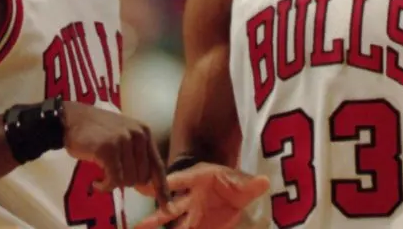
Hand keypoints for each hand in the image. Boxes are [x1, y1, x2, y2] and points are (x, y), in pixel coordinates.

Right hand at [62, 102, 169, 204]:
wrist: (72, 119)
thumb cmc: (97, 131)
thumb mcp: (123, 138)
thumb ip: (137, 158)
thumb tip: (147, 187)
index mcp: (145, 133)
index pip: (158, 166)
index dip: (162, 188)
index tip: (166, 207)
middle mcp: (138, 135)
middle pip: (142, 177)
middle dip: (127, 182)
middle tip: (112, 174)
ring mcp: (124, 140)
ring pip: (128, 180)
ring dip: (114, 183)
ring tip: (102, 174)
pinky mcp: (109, 149)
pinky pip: (114, 180)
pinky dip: (105, 186)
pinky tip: (96, 182)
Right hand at [135, 163, 269, 228]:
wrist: (242, 196)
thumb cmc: (238, 183)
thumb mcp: (245, 183)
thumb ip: (251, 184)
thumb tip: (264, 182)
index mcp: (198, 179)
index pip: (178, 181)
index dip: (162, 184)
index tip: (143, 188)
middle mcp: (190, 197)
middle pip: (170, 207)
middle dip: (155, 217)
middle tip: (138, 226)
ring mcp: (193, 213)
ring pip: (173, 224)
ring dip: (158, 228)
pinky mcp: (199, 226)